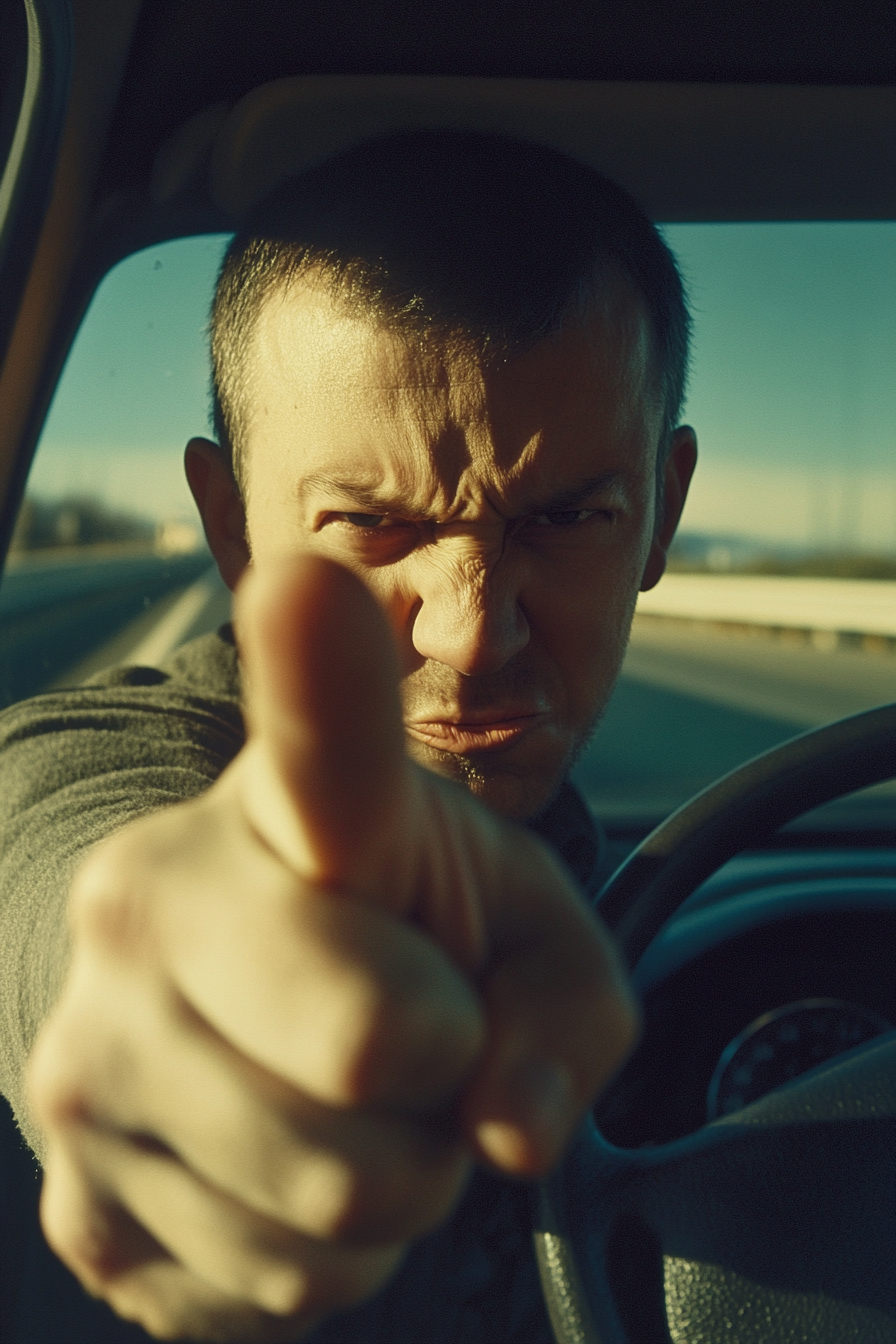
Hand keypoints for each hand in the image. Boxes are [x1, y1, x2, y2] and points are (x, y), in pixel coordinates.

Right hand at [27, 556, 637, 1341]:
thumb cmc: (403, 932)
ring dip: (397, 1186)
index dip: (317, 673)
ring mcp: (91, 1062)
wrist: (247, 999)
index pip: (315, 750)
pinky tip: (292, 1169)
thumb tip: (508, 1125)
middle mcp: (148, 911)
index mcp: (282, 811)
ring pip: (330, 1213)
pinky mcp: (76, 1201)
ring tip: (358, 1109)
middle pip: (376, 1055)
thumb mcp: (527, 932)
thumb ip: (569, 1004)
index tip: (308, 587)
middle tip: (419, 1039)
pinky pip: (268, 1292)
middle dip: (447, 1084)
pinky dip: (325, 1263)